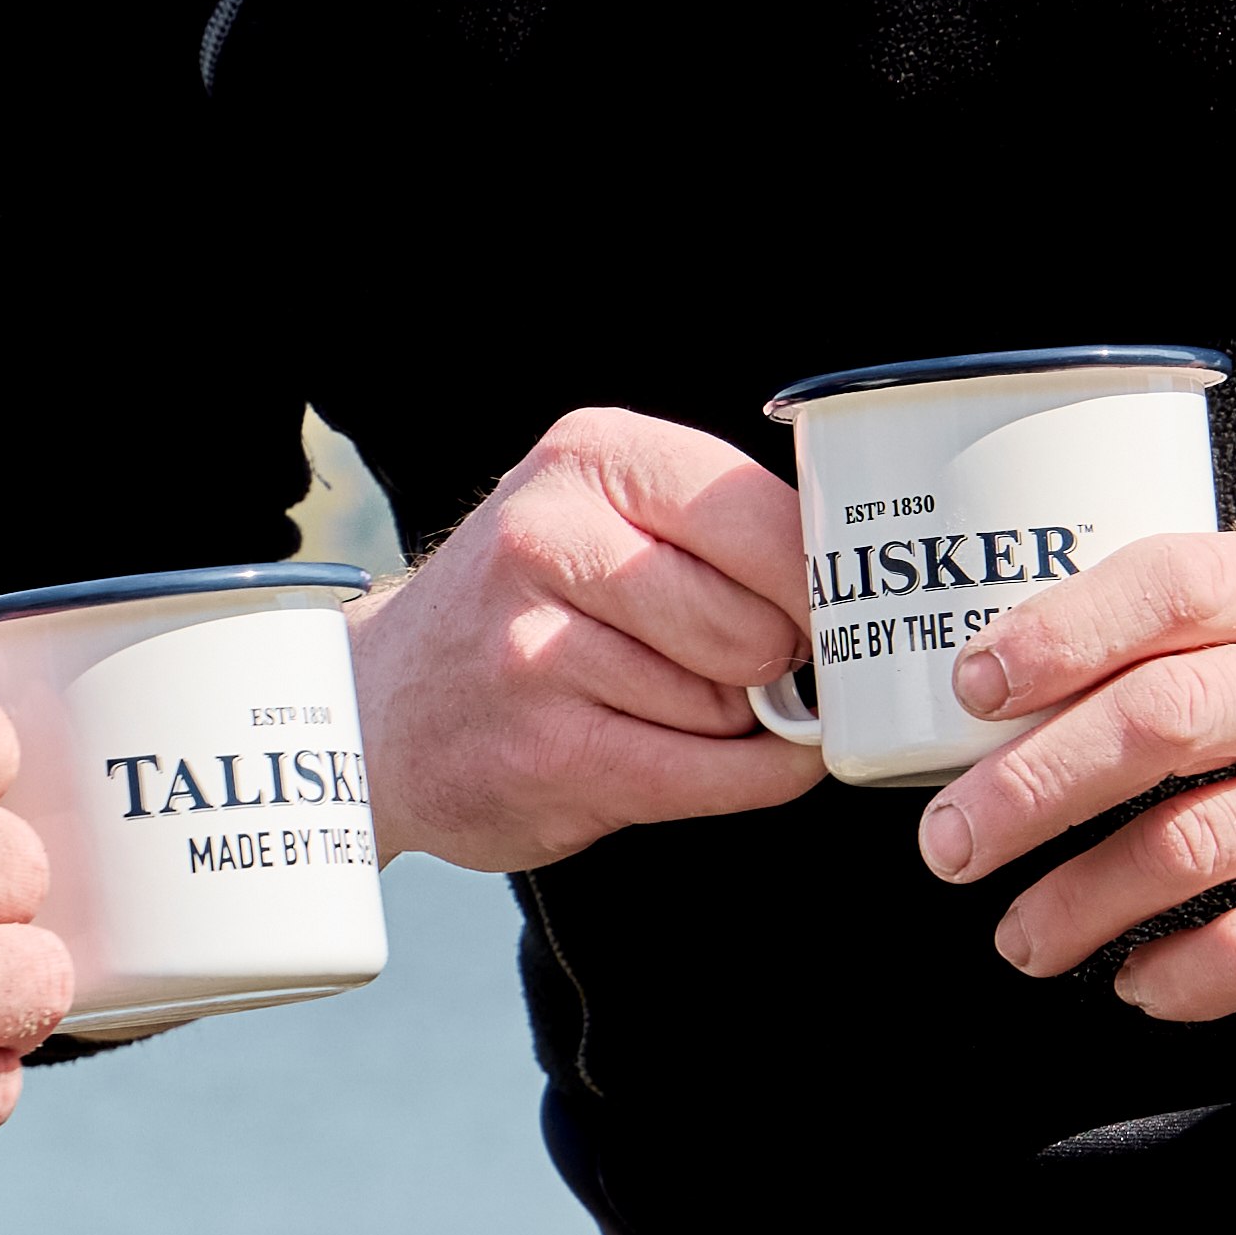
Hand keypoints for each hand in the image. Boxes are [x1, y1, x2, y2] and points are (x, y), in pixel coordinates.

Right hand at [348, 408, 822, 872]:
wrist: (379, 706)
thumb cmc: (526, 608)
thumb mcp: (602, 512)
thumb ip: (721, 532)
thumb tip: (856, 599)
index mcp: (589, 456)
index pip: (768, 521)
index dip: (815, 584)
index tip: (818, 612)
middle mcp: (548, 537)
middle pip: (757, 626)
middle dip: (769, 663)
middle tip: (728, 665)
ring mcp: (537, 651)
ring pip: (731, 707)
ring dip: (730, 724)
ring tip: (658, 703)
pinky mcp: (545, 752)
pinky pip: (707, 775)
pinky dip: (746, 778)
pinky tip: (722, 762)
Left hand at [910, 528, 1235, 1017]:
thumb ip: (1218, 629)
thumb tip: (1030, 683)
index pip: (1172, 583)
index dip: (1054, 634)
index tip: (971, 690)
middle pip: (1159, 724)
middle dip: (1027, 791)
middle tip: (951, 846)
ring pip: (1195, 847)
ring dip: (1081, 901)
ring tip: (1024, 935)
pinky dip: (1184, 975)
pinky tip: (1141, 983)